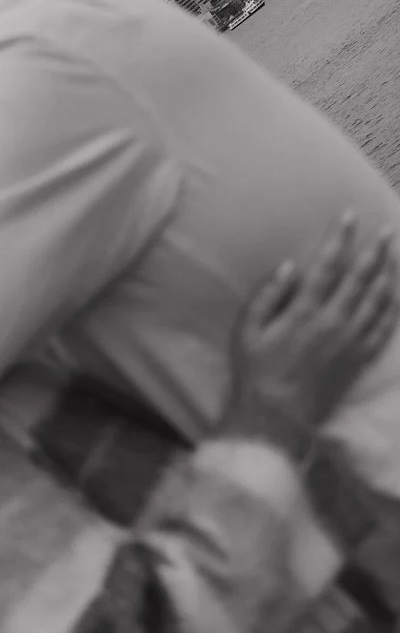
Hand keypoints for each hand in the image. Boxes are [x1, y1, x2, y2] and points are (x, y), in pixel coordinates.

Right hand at [222, 214, 398, 458]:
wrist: (278, 415)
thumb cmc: (256, 372)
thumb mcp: (247, 332)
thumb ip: (268, 296)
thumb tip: (290, 267)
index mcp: (305, 312)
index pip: (328, 266)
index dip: (340, 238)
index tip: (349, 217)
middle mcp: (335, 322)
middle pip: (362, 278)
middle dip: (375, 251)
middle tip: (386, 231)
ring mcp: (352, 341)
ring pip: (379, 299)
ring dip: (388, 274)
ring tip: (393, 256)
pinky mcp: (361, 358)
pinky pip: (384, 327)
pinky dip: (391, 307)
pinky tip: (393, 296)